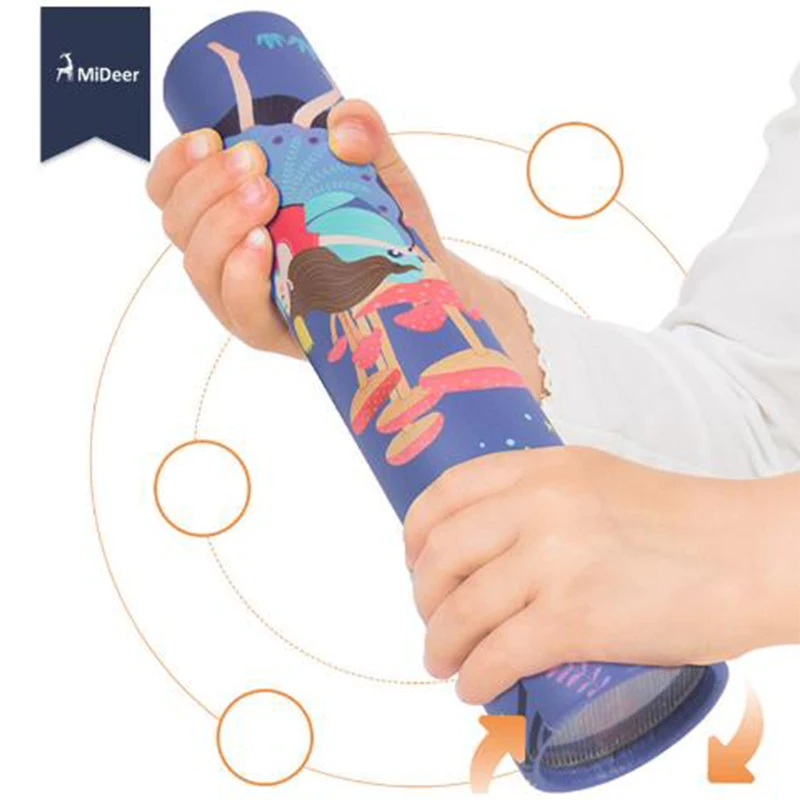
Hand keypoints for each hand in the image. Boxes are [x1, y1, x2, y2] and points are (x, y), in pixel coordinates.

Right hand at [146, 102, 543, 392]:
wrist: (417, 289)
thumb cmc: (384, 230)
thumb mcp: (380, 173)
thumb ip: (367, 134)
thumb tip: (343, 120)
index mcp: (232, 213)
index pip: (173, 190)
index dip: (176, 163)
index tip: (210, 138)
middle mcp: (227, 257)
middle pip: (178, 223)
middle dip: (207, 186)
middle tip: (255, 164)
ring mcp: (245, 299)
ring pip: (199, 265)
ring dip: (221, 224)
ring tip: (265, 197)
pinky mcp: (271, 332)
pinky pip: (237, 308)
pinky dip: (241, 274)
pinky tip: (261, 244)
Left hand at [404, 447, 796, 704]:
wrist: (750, 553)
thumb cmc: (681, 523)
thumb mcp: (596, 482)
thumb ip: (542, 498)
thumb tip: (490, 543)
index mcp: (542, 468)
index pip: (445, 494)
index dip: (415, 534)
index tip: (416, 564)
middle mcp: (539, 506)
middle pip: (442, 555)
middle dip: (424, 598)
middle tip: (434, 623)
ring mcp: (555, 561)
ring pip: (461, 610)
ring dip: (441, 645)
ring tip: (445, 662)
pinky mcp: (577, 618)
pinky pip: (497, 654)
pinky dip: (475, 678)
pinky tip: (474, 686)